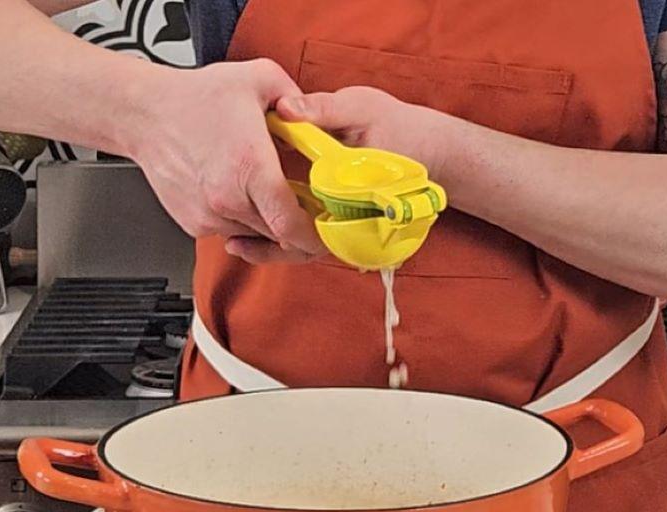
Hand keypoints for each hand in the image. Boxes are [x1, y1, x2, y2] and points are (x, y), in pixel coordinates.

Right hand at [125, 60, 324, 261]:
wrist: (146, 115)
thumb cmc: (195, 99)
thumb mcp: (259, 79)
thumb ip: (298, 96)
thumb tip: (317, 118)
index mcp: (250, 168)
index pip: (290, 226)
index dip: (313, 238)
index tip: (323, 233)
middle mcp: (228, 199)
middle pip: (277, 236)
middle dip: (294, 227)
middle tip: (301, 206)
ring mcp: (209, 216)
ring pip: (254, 235)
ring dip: (265, 221)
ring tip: (258, 187)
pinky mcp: (195, 224)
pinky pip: (230, 231)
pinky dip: (240, 218)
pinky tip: (234, 189)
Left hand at [222, 88, 449, 263]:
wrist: (433, 149)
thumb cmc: (401, 127)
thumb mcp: (363, 108)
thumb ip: (325, 110)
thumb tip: (288, 108)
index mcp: (350, 192)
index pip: (311, 220)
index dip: (280, 226)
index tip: (250, 220)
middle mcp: (351, 215)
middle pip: (305, 244)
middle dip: (269, 246)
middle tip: (233, 241)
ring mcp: (349, 223)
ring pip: (307, 248)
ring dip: (272, 247)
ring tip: (236, 243)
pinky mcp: (344, 221)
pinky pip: (312, 240)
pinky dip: (284, 238)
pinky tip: (256, 232)